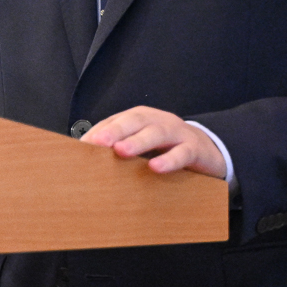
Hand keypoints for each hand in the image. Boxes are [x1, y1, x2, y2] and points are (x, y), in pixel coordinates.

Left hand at [78, 106, 226, 177]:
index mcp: (138, 118)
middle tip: (96, 143)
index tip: (80, 147)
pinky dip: (169, 160)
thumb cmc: (164, 148)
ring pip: (156, 133)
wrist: (206, 150)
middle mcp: (155, 120)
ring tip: (121, 151)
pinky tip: (156, 168)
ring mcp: (176, 132)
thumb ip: (118, 151)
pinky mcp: (194, 148)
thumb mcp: (141, 147)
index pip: (114, 121)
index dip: (98, 133)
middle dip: (114, 131)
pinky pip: (182, 153)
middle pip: (133, 121)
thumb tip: (86, 164)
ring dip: (137, 141)